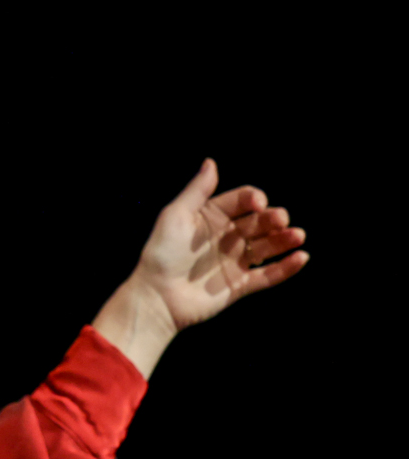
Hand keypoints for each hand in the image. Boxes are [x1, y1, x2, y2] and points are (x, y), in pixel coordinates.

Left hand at [94, 159, 308, 377]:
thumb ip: (197, 190)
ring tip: (297, 235)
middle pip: (259, 222)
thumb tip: (211, 162)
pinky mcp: (240, 285)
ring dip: (285, 240)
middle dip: (274, 218)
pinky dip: (286, 267)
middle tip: (280, 220)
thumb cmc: (161, 253)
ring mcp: (235, 261)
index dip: (254, 198)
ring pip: (268, 247)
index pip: (242, 201)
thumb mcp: (175, 216)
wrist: (157, 296)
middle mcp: (226, 237)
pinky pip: (268, 275)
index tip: (259, 203)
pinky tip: (301, 257)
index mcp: (212, 217)